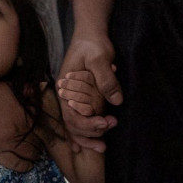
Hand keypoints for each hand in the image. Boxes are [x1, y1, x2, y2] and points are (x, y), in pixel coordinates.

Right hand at [0, 81, 43, 171]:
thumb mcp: (10, 87)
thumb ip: (28, 90)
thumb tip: (44, 86)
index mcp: (24, 115)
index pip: (44, 129)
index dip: (49, 133)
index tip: (49, 134)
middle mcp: (18, 130)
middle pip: (38, 143)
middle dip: (41, 143)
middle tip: (40, 144)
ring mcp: (6, 143)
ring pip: (30, 154)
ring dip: (35, 155)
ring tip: (35, 153)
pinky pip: (16, 164)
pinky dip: (25, 166)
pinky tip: (29, 165)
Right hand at [55, 36, 118, 151]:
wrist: (91, 35)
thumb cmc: (92, 45)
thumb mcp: (100, 58)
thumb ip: (106, 79)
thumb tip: (116, 101)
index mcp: (66, 88)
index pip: (71, 114)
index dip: (87, 124)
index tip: (104, 124)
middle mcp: (67, 96)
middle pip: (72, 124)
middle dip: (89, 135)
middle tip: (106, 141)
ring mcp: (74, 99)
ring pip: (76, 126)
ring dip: (89, 137)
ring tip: (104, 146)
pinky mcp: (84, 99)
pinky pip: (82, 120)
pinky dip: (87, 134)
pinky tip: (94, 145)